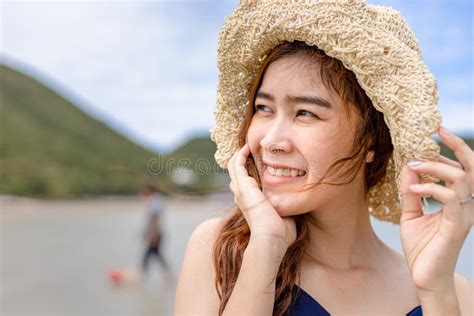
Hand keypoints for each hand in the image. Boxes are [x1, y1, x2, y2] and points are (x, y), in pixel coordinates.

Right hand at [227, 144, 296, 251]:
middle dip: (241, 161)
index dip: (248, 173)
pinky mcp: (243, 186)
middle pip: (236, 173)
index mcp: (250, 204)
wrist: (271, 239)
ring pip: (233, 167)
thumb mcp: (284, 217)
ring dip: (239, 155)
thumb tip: (299, 207)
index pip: (243, 184)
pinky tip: (247, 148)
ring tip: (248, 146)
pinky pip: (237, 165)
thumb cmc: (280, 235)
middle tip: (251, 150)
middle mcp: (242, 196)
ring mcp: (241, 191)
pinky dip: (240, 155)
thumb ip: (288, 209)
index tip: (258, 164)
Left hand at [400, 126, 472, 293]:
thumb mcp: (411, 215)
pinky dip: (432, 188)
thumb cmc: (421, 248)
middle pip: (472, 168)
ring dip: (436, 167)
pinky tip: (415, 189)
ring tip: (414, 166)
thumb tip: (408, 167)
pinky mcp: (455, 227)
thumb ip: (411, 193)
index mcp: (457, 201)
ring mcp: (463, 215)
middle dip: (457, 146)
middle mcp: (465, 205)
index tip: (435, 132)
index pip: (462, 168)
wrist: (424, 277)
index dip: (451, 149)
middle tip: (438, 131)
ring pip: (462, 179)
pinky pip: (451, 199)